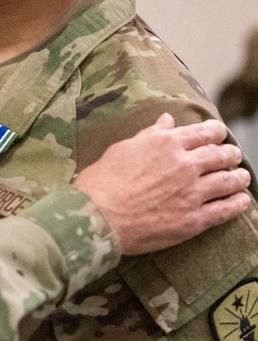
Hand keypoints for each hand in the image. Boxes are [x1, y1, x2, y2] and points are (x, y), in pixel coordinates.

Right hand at [75, 113, 251, 254]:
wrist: (98, 218)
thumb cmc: (101, 183)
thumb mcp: (121, 150)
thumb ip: (148, 135)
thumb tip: (166, 121)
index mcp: (165, 144)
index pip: (202, 132)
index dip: (215, 131)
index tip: (219, 133)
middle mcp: (184, 165)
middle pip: (220, 155)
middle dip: (230, 153)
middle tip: (233, 155)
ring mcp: (192, 193)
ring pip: (228, 181)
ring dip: (239, 177)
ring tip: (242, 177)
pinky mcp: (194, 219)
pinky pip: (224, 210)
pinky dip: (238, 204)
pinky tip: (243, 201)